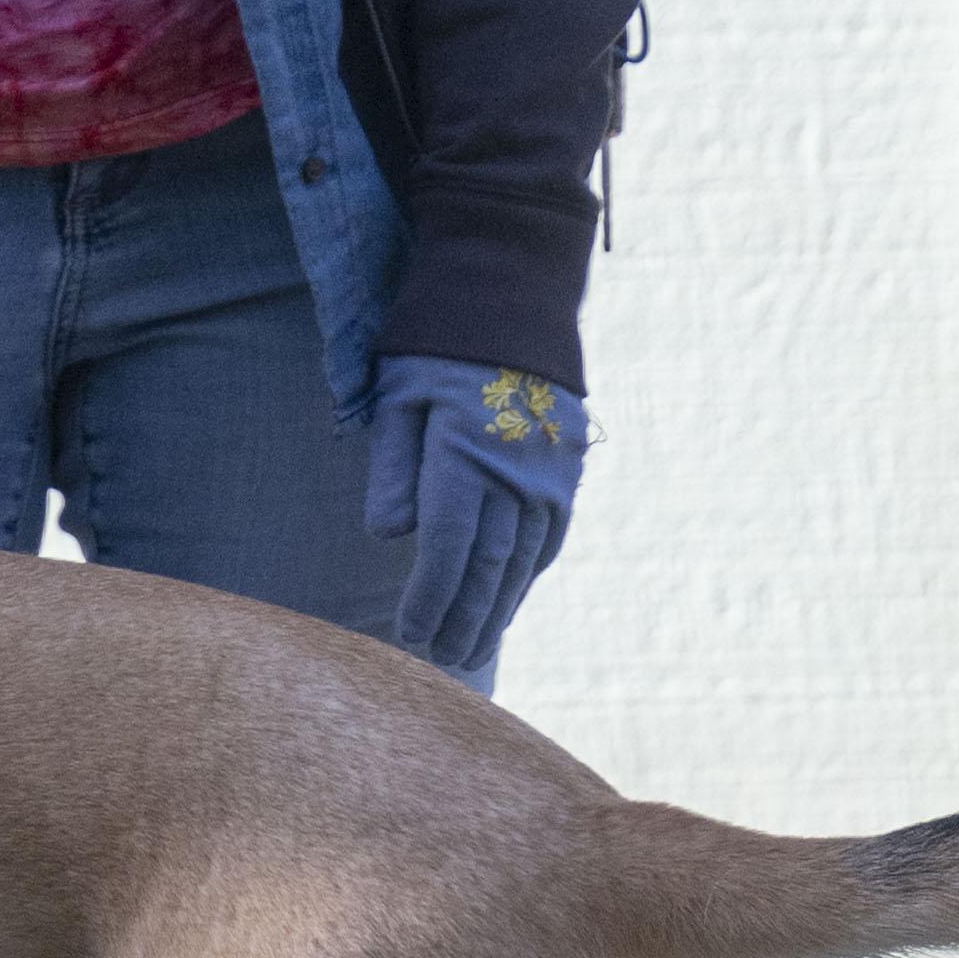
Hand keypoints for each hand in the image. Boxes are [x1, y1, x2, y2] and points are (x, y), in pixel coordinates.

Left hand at [362, 357, 587, 679]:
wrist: (514, 298)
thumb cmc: (437, 346)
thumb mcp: (397, 395)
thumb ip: (392, 469)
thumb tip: (390, 536)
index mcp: (466, 453)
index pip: (449, 545)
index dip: (430, 597)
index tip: (410, 634)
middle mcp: (516, 471)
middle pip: (489, 565)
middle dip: (463, 618)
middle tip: (441, 660)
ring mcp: (550, 473)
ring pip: (524, 560)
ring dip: (498, 610)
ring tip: (473, 648)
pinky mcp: (568, 469)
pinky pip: (549, 538)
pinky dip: (527, 575)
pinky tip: (508, 601)